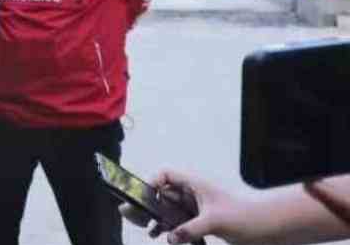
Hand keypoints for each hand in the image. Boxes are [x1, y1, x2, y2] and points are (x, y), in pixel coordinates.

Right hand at [122, 169, 237, 243]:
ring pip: (173, 210)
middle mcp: (195, 193)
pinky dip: (174, 229)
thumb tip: (169, 237)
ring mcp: (200, 207)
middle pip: (165, 194)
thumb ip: (189, 229)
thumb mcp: (215, 221)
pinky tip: (167, 237)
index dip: (152, 184)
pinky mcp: (206, 220)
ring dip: (161, 220)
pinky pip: (183, 222)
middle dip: (151, 206)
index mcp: (195, 183)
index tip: (144, 200)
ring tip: (150, 231)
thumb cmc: (248, 213)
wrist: (273, 223)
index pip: (166, 175)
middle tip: (138, 218)